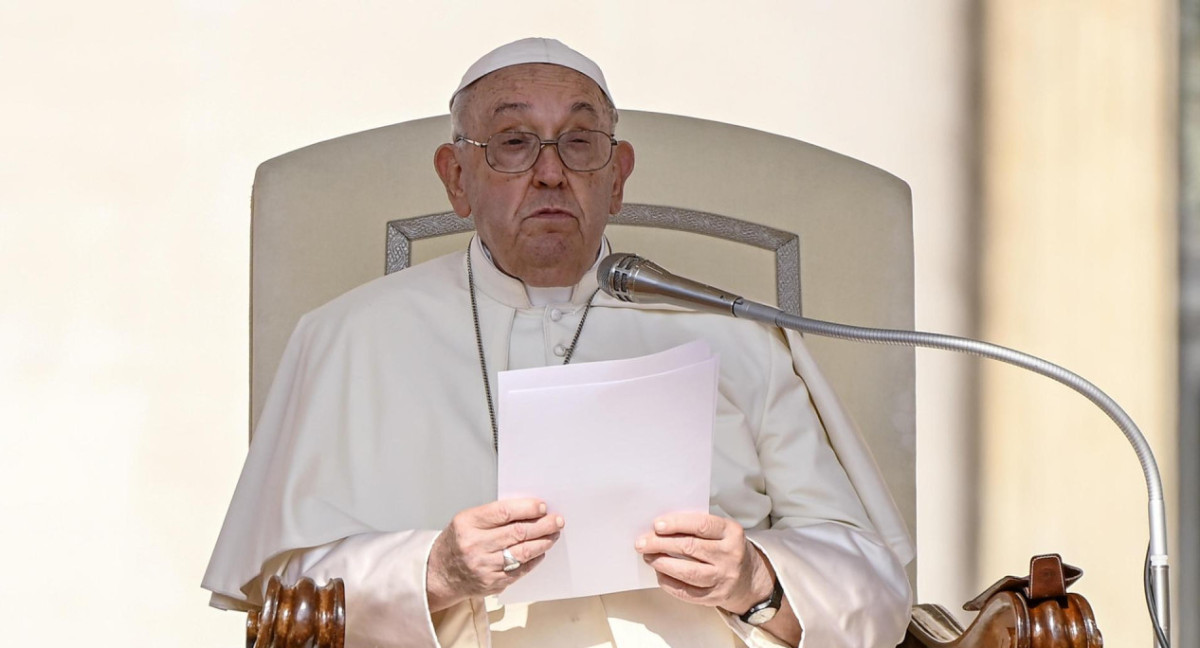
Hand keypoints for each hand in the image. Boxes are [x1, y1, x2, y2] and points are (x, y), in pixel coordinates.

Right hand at [426, 498, 563, 611]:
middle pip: (517, 532)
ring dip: (543, 541)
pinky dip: (534, 559)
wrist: (439, 574)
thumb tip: (529, 510)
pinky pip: (521, 569)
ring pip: (523, 552)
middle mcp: (475, 545)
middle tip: (556, 520)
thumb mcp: (467, 521)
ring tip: (553, 534)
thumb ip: (494, 515)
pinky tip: (541, 550)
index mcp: (467, 524)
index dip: (527, 508)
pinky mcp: (492, 582)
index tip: (542, 506)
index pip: (504, 512)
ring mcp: (484, 566)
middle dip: (542, 525)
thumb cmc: (457, 543)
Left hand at [634, 512, 773, 613]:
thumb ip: (697, 527)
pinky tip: (659, 574)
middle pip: (690, 548)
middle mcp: (730, 555)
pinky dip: (669, 582)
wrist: (750, 579)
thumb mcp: (722, 531)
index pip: (701, 525)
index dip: (677, 524)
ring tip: (648, 557)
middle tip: (642, 543)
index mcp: (732, 533)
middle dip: (661, 544)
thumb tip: (660, 527)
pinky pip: (687, 592)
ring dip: (662, 564)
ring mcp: (724, 578)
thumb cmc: (726, 548)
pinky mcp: (715, 597)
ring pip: (688, 572)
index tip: (656, 525)